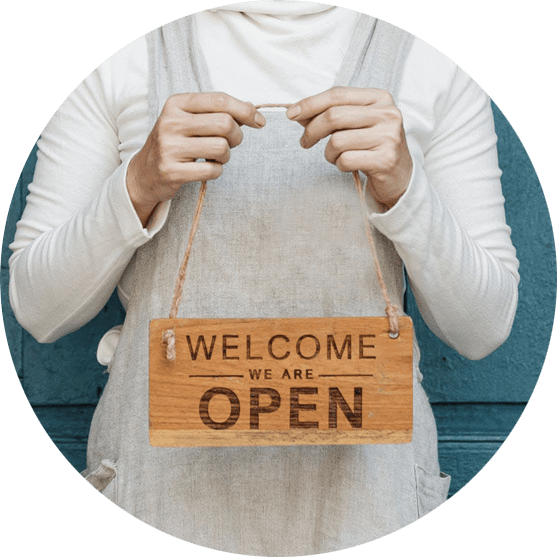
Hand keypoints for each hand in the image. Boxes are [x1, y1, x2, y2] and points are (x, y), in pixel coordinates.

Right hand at [127, 93, 265, 225]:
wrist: (145, 173)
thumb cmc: (176, 143)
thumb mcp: (190, 120)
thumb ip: (218, 112)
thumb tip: (252, 109)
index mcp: (176, 104)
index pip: (220, 100)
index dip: (246, 111)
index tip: (260, 121)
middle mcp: (170, 122)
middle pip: (225, 123)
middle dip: (236, 136)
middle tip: (230, 143)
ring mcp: (169, 147)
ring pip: (221, 147)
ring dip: (226, 156)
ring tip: (216, 157)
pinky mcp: (172, 171)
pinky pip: (212, 170)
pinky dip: (217, 171)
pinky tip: (206, 169)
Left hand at [286, 87, 411, 209]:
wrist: (400, 176)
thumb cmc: (372, 147)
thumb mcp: (355, 124)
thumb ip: (331, 114)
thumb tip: (297, 112)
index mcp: (380, 98)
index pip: (337, 94)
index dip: (310, 104)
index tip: (291, 114)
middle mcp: (388, 114)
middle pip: (334, 116)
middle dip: (312, 131)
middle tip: (305, 142)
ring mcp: (388, 137)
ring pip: (337, 141)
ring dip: (328, 153)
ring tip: (336, 157)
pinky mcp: (385, 160)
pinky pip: (345, 160)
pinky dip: (339, 165)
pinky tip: (348, 165)